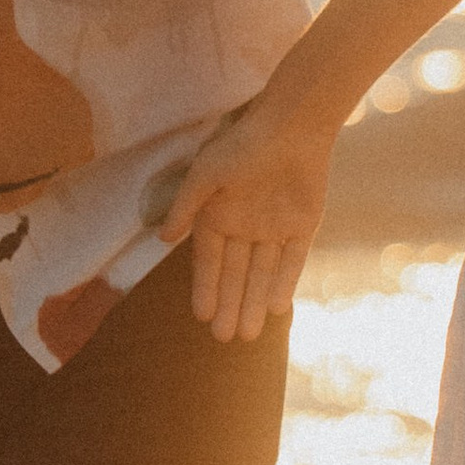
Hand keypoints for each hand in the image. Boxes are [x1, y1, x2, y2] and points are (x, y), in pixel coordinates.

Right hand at [162, 98, 336, 342]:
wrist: (292, 126)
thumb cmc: (242, 145)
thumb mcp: (205, 175)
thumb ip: (186, 207)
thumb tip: (163, 239)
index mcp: (217, 216)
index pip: (209, 261)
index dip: (205, 288)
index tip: (201, 316)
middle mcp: (244, 227)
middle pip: (235, 275)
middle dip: (230, 305)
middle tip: (224, 338)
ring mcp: (274, 228)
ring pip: (262, 274)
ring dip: (254, 302)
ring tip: (247, 334)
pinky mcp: (302, 227)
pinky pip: (292, 261)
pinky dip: (284, 282)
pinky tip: (275, 308)